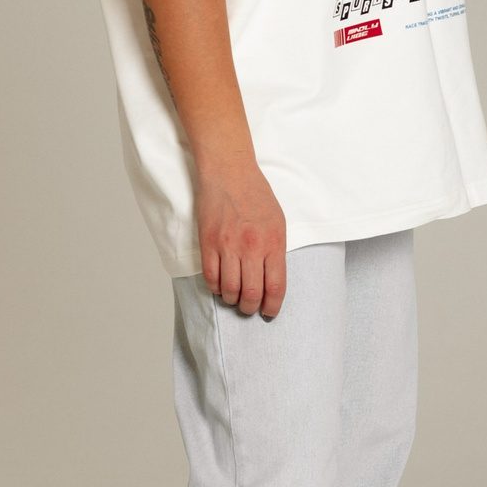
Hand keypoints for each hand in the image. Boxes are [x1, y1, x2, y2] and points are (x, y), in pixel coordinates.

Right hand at [196, 158, 287, 316]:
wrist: (230, 173)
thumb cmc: (256, 196)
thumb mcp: (278, 222)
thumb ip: (276, 251)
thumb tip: (273, 280)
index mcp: (274, 242)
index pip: (276, 286)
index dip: (273, 306)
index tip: (269, 312)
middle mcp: (251, 247)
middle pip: (252, 293)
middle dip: (251, 308)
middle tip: (250, 308)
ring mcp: (228, 245)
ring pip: (229, 289)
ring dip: (232, 300)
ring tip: (235, 297)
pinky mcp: (208, 242)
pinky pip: (210, 277)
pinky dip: (215, 288)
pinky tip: (220, 286)